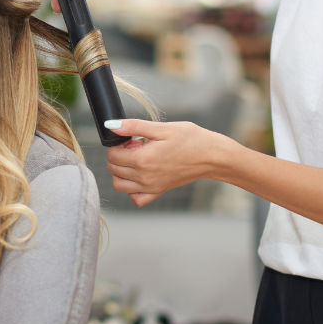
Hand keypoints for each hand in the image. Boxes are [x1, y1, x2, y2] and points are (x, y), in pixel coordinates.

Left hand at [104, 119, 233, 207]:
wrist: (212, 156)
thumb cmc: (191, 139)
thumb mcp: (161, 128)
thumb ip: (133, 126)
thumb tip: (111, 125)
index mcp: (143, 160)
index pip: (112, 154)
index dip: (119, 143)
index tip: (133, 138)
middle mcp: (144, 177)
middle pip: (114, 168)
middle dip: (120, 154)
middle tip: (138, 145)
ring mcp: (151, 187)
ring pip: (120, 185)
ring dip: (122, 171)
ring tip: (138, 158)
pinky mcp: (158, 191)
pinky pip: (136, 198)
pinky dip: (132, 189)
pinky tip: (141, 175)